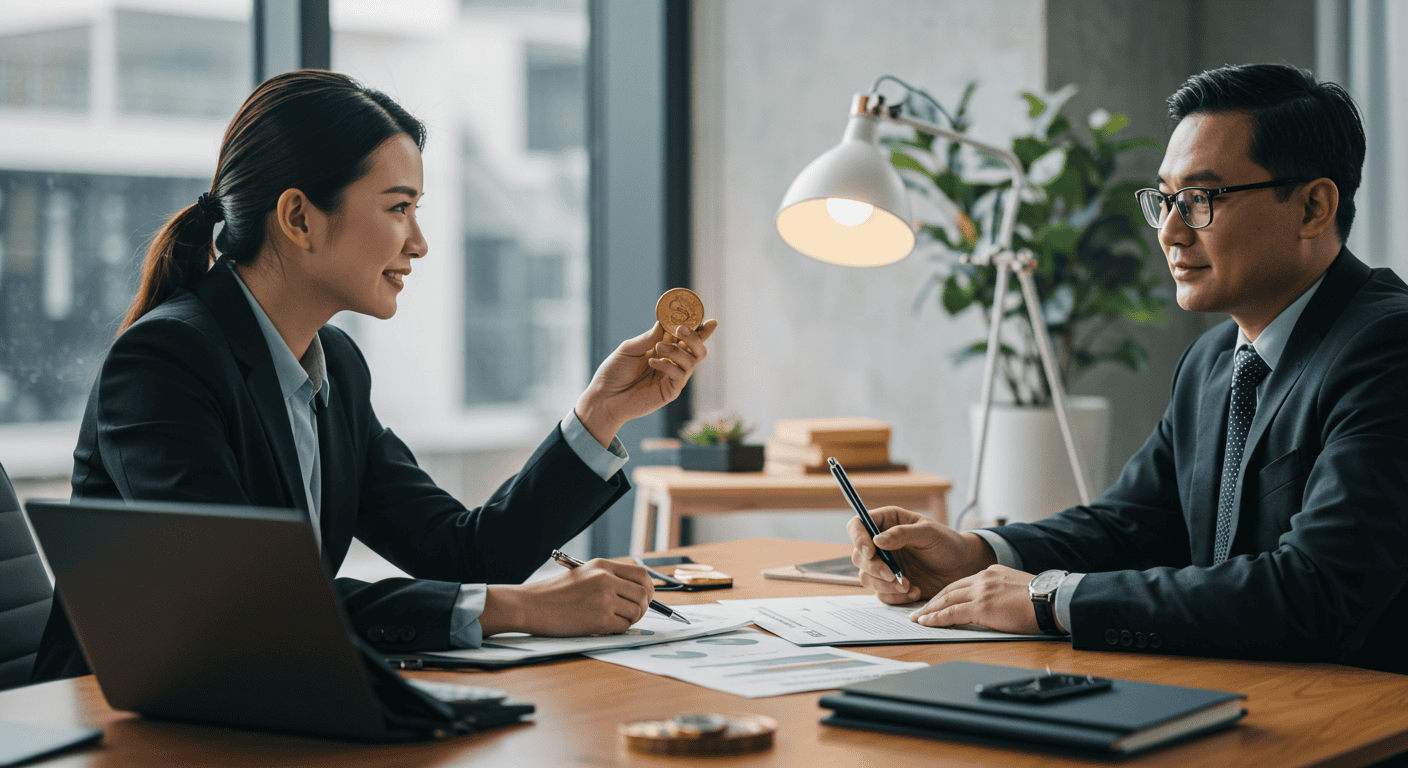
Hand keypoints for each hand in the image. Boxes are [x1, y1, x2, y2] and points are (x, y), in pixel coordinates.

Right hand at [481, 558, 653, 636]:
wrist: (530, 605)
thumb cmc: (554, 593)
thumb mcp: (583, 574)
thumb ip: (608, 578)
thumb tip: (636, 592)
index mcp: (602, 565)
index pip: (641, 573)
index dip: (648, 588)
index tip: (645, 597)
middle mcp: (606, 578)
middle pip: (644, 593)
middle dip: (643, 607)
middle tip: (632, 614)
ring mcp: (604, 598)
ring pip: (636, 612)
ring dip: (629, 620)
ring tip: (613, 621)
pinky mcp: (600, 618)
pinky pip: (623, 627)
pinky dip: (617, 630)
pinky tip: (603, 627)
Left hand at [575, 320, 718, 446]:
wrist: (604, 397)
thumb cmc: (614, 372)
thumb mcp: (628, 349)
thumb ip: (648, 337)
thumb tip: (664, 323)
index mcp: (663, 349)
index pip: (686, 338)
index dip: (699, 329)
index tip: (707, 319)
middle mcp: (672, 363)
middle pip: (698, 350)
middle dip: (696, 337)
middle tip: (682, 330)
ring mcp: (672, 378)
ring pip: (692, 361)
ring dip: (677, 351)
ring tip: (658, 348)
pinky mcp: (670, 392)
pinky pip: (680, 375)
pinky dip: (668, 365)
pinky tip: (652, 362)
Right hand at [848, 506, 997, 603]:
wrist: (963, 568)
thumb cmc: (948, 543)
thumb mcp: (928, 533)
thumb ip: (902, 534)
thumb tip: (876, 540)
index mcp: (887, 522)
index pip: (858, 526)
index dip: (858, 538)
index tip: (870, 552)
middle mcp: (881, 544)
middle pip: (858, 555)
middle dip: (873, 568)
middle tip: (892, 575)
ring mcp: (884, 566)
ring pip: (866, 577)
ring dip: (884, 585)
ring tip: (908, 586)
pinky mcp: (891, 585)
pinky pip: (881, 594)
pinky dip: (895, 597)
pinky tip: (914, 591)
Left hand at [909, 565, 1041, 634]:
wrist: (1053, 600)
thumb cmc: (1042, 599)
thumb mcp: (1018, 587)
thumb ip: (1001, 590)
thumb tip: (995, 604)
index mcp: (992, 572)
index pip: (962, 583)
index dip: (946, 594)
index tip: (937, 601)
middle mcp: (983, 578)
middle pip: (949, 589)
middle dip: (932, 601)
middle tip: (920, 610)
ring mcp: (981, 591)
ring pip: (946, 600)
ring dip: (929, 610)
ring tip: (918, 618)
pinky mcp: (981, 607)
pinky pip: (951, 613)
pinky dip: (936, 618)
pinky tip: (926, 623)